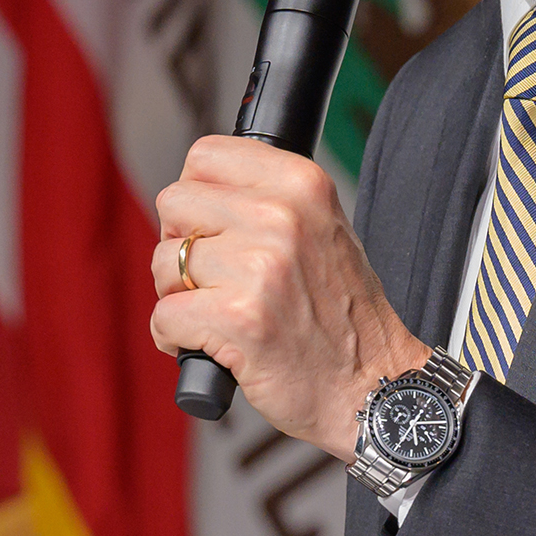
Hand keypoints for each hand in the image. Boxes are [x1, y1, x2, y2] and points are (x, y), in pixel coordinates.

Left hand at [150, 135, 429, 459]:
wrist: (372, 380)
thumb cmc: (339, 308)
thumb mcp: (320, 224)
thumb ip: (266, 196)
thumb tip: (193, 189)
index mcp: (302, 181)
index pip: (205, 154)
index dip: (198, 194)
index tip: (213, 224)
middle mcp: (282, 214)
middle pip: (174, 203)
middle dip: (181, 243)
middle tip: (216, 275)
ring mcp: (261, 265)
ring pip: (163, 261)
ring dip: (180, 294)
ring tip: (221, 311)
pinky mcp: (241, 318)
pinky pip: (164, 316)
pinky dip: (175, 338)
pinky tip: (212, 344)